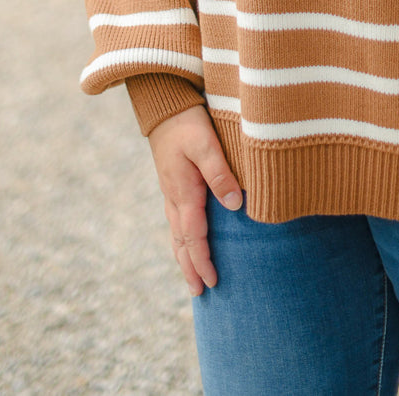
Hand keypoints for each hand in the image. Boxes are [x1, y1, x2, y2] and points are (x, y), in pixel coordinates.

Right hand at [147, 103, 243, 294]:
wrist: (164, 104)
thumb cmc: (188, 122)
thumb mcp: (206, 144)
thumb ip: (220, 173)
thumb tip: (235, 205)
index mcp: (183, 193)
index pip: (194, 237)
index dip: (203, 261)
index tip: (212, 282)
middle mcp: (174, 197)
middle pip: (181, 242)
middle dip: (190, 268)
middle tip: (199, 293)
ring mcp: (171, 191)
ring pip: (176, 233)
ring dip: (183, 257)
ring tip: (190, 277)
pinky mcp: (172, 183)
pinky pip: (176, 220)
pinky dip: (181, 239)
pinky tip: (186, 241)